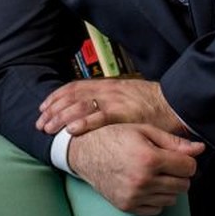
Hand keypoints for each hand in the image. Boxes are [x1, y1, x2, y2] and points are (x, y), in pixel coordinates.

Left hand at [37, 79, 186, 136]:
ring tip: (48, 129)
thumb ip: (108, 99)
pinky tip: (71, 130)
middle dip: (53, 110)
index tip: (43, 107)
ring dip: (61, 117)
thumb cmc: (151, 104)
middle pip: (71, 96)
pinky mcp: (124, 114)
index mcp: (106, 85)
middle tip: (40, 123)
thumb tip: (88, 107)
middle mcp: (107, 90)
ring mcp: (115, 101)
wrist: (174, 103)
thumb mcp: (125, 95)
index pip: (73, 87)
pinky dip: (83, 123)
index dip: (55, 97)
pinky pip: (99, 118)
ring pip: (80, 106)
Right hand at [67, 123, 204, 215]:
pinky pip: (156, 209)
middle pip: (183, 185)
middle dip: (179, 174)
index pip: (189, 168)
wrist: (85, 152)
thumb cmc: (114, 136)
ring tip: (153, 172)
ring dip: (168, 186)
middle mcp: (143, 180)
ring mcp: (134, 196)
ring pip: (171, 198)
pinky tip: (145, 184)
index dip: (187, 161)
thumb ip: (173, 142)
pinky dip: (156, 198)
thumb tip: (200, 148)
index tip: (179, 156)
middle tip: (165, 163)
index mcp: (149, 158)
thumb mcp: (144, 130)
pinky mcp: (127, 206)